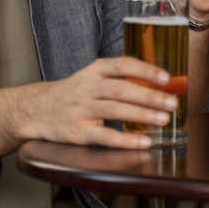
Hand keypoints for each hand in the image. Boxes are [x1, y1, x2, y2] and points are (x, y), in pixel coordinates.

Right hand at [15, 57, 179, 148]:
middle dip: (150, 96)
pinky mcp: (77, 131)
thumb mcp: (92, 77)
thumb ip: (120, 79)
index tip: (166, 78)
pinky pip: (105, 136)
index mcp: (94, 70)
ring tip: (164, 119)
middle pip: (122, 89)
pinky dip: (126, 140)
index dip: (146, 70)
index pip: (123, 65)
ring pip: (116, 110)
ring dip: (143, 114)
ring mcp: (81, 109)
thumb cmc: (74, 93)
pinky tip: (144, 141)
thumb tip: (159, 85)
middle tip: (173, 103)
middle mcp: (88, 87)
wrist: (35, 110)